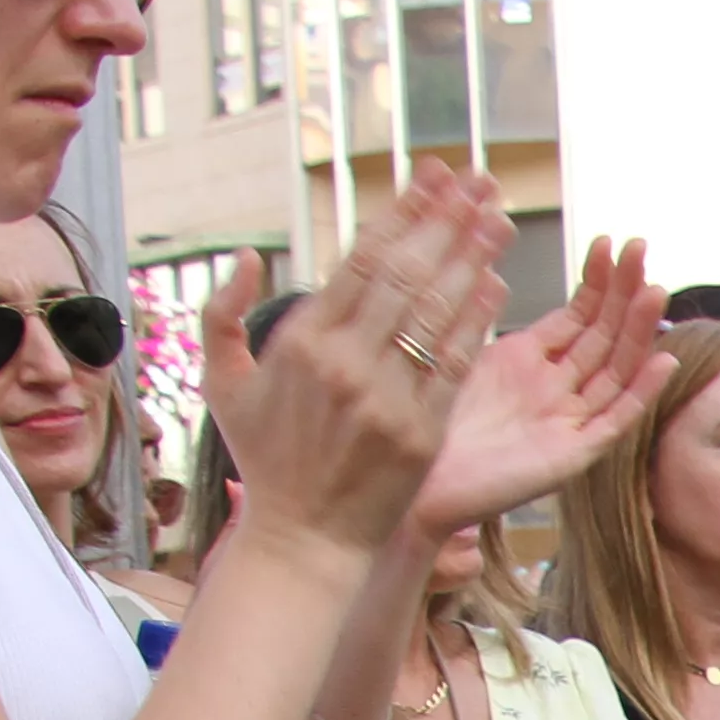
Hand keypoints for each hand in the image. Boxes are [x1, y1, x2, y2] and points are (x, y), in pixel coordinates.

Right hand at [212, 165, 507, 559]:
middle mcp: (345, 364)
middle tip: (479, 184)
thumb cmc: (267, 458)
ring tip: (498, 218)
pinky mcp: (421, 431)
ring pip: (436, 312)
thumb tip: (246, 258)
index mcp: (301, 343)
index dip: (403, 214)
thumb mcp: (223, 384)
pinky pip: (454, 364)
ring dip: (471, 259)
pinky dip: (476, 321)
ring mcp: (386, 398)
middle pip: (407, 275)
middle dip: (446, 223)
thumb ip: (221, 316)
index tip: (432, 181)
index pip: (362, 261)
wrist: (304, 538)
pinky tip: (496, 285)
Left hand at [410, 231, 665, 539]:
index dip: (597, 280)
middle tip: (640, 248)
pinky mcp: (572, 457)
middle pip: (604, 336)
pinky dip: (641, 393)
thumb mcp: (459, 354)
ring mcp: (567, 422)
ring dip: (638, 332)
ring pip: (615, 371)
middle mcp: (556, 389)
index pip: (578, 315)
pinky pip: (614, 422)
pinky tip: (662, 361)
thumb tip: (492, 269)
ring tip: (656, 291)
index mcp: (529, 361)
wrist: (413, 481)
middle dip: (623, 292)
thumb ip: (482, 315)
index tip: (609, 243)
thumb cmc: (426, 422)